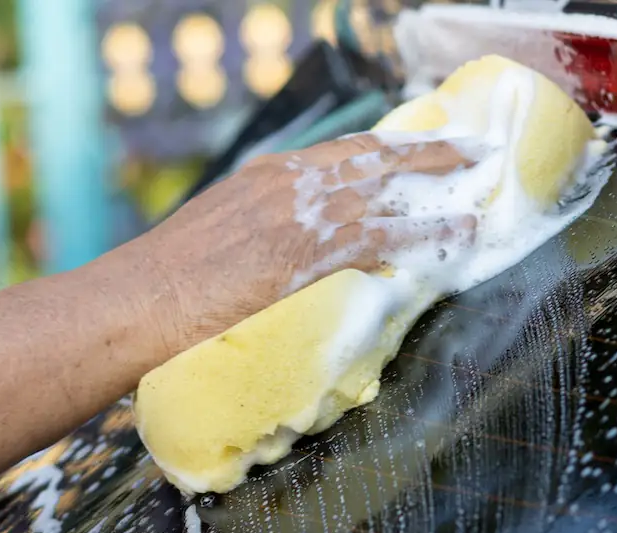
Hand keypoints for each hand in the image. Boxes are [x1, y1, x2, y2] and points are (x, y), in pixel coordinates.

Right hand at [122, 132, 475, 354]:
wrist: (137, 300)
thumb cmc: (163, 282)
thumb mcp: (213, 239)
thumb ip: (254, 235)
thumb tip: (277, 255)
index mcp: (264, 176)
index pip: (340, 152)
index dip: (385, 148)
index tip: (416, 146)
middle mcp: (287, 182)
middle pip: (373, 155)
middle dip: (427, 151)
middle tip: (470, 149)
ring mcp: (300, 213)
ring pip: (387, 189)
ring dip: (439, 185)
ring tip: (479, 184)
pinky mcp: (309, 250)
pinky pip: (382, 237)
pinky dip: (423, 235)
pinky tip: (454, 236)